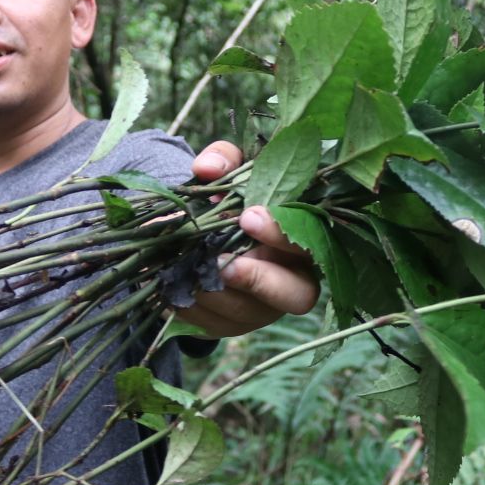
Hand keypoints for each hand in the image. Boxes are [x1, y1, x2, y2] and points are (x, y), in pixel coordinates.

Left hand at [173, 141, 319, 338]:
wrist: (203, 232)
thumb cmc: (233, 199)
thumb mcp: (233, 170)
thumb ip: (224, 159)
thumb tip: (206, 169)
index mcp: (303, 240)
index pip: (312, 243)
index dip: (282, 234)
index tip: (248, 216)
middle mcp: (293, 280)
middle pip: (297, 296)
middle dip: (259, 280)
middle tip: (224, 263)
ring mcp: (263, 309)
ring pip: (247, 313)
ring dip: (215, 293)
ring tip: (187, 268)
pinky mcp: (231, 325)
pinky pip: (213, 325)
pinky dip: (190, 306)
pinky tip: (172, 286)